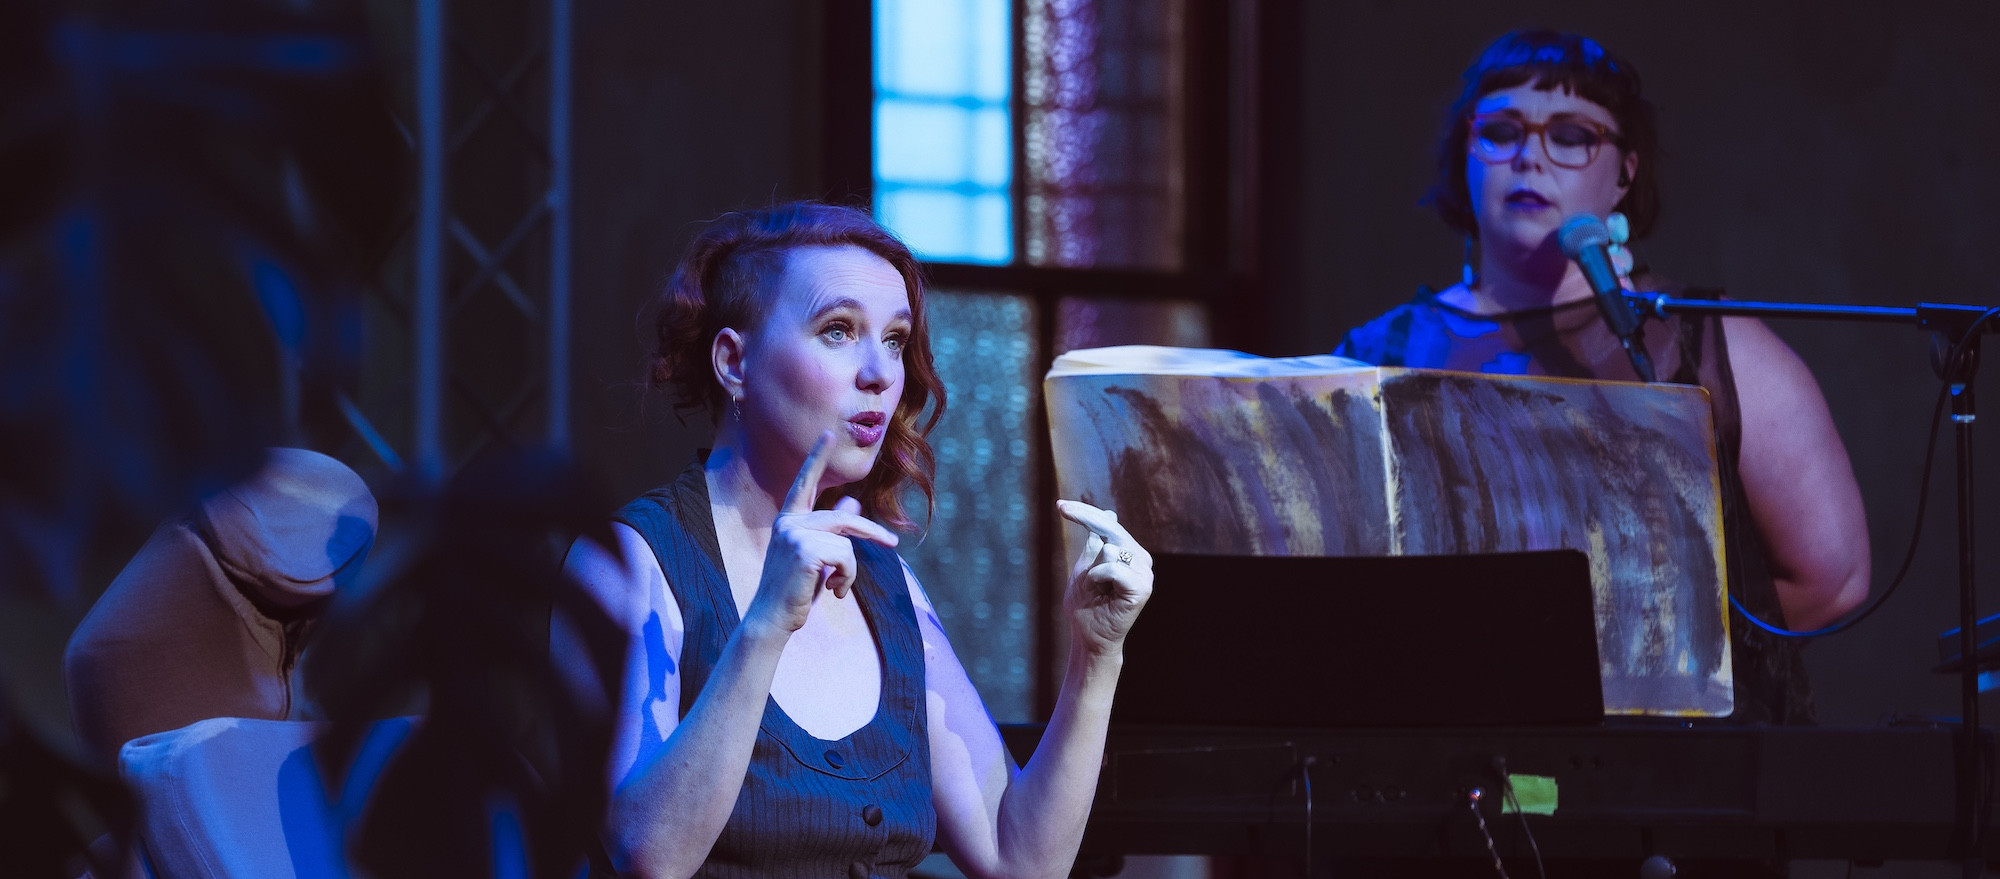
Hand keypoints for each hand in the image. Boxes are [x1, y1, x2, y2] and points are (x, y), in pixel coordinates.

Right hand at [742, 432, 898, 637]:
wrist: (772, 619)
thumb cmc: (794, 589)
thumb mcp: (816, 556)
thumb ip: (832, 529)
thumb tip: (852, 502)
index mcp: (789, 520)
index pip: (805, 483)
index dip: (817, 457)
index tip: (828, 433)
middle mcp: (789, 522)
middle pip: (844, 520)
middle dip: (872, 533)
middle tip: (893, 544)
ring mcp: (795, 535)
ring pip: (847, 544)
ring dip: (850, 570)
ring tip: (836, 587)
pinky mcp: (806, 551)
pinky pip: (846, 558)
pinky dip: (847, 578)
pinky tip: (832, 592)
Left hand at [1057, 500, 1152, 656]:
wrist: (1090, 639)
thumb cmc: (1086, 608)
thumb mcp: (1084, 569)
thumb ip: (1095, 545)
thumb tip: (1110, 515)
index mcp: (1129, 553)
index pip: (1108, 524)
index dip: (1084, 512)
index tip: (1059, 506)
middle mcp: (1141, 559)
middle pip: (1111, 529)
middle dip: (1085, 523)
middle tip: (1063, 522)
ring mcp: (1145, 573)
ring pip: (1110, 549)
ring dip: (1093, 570)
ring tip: (1098, 591)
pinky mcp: (1142, 587)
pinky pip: (1112, 567)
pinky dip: (1099, 578)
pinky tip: (1102, 593)